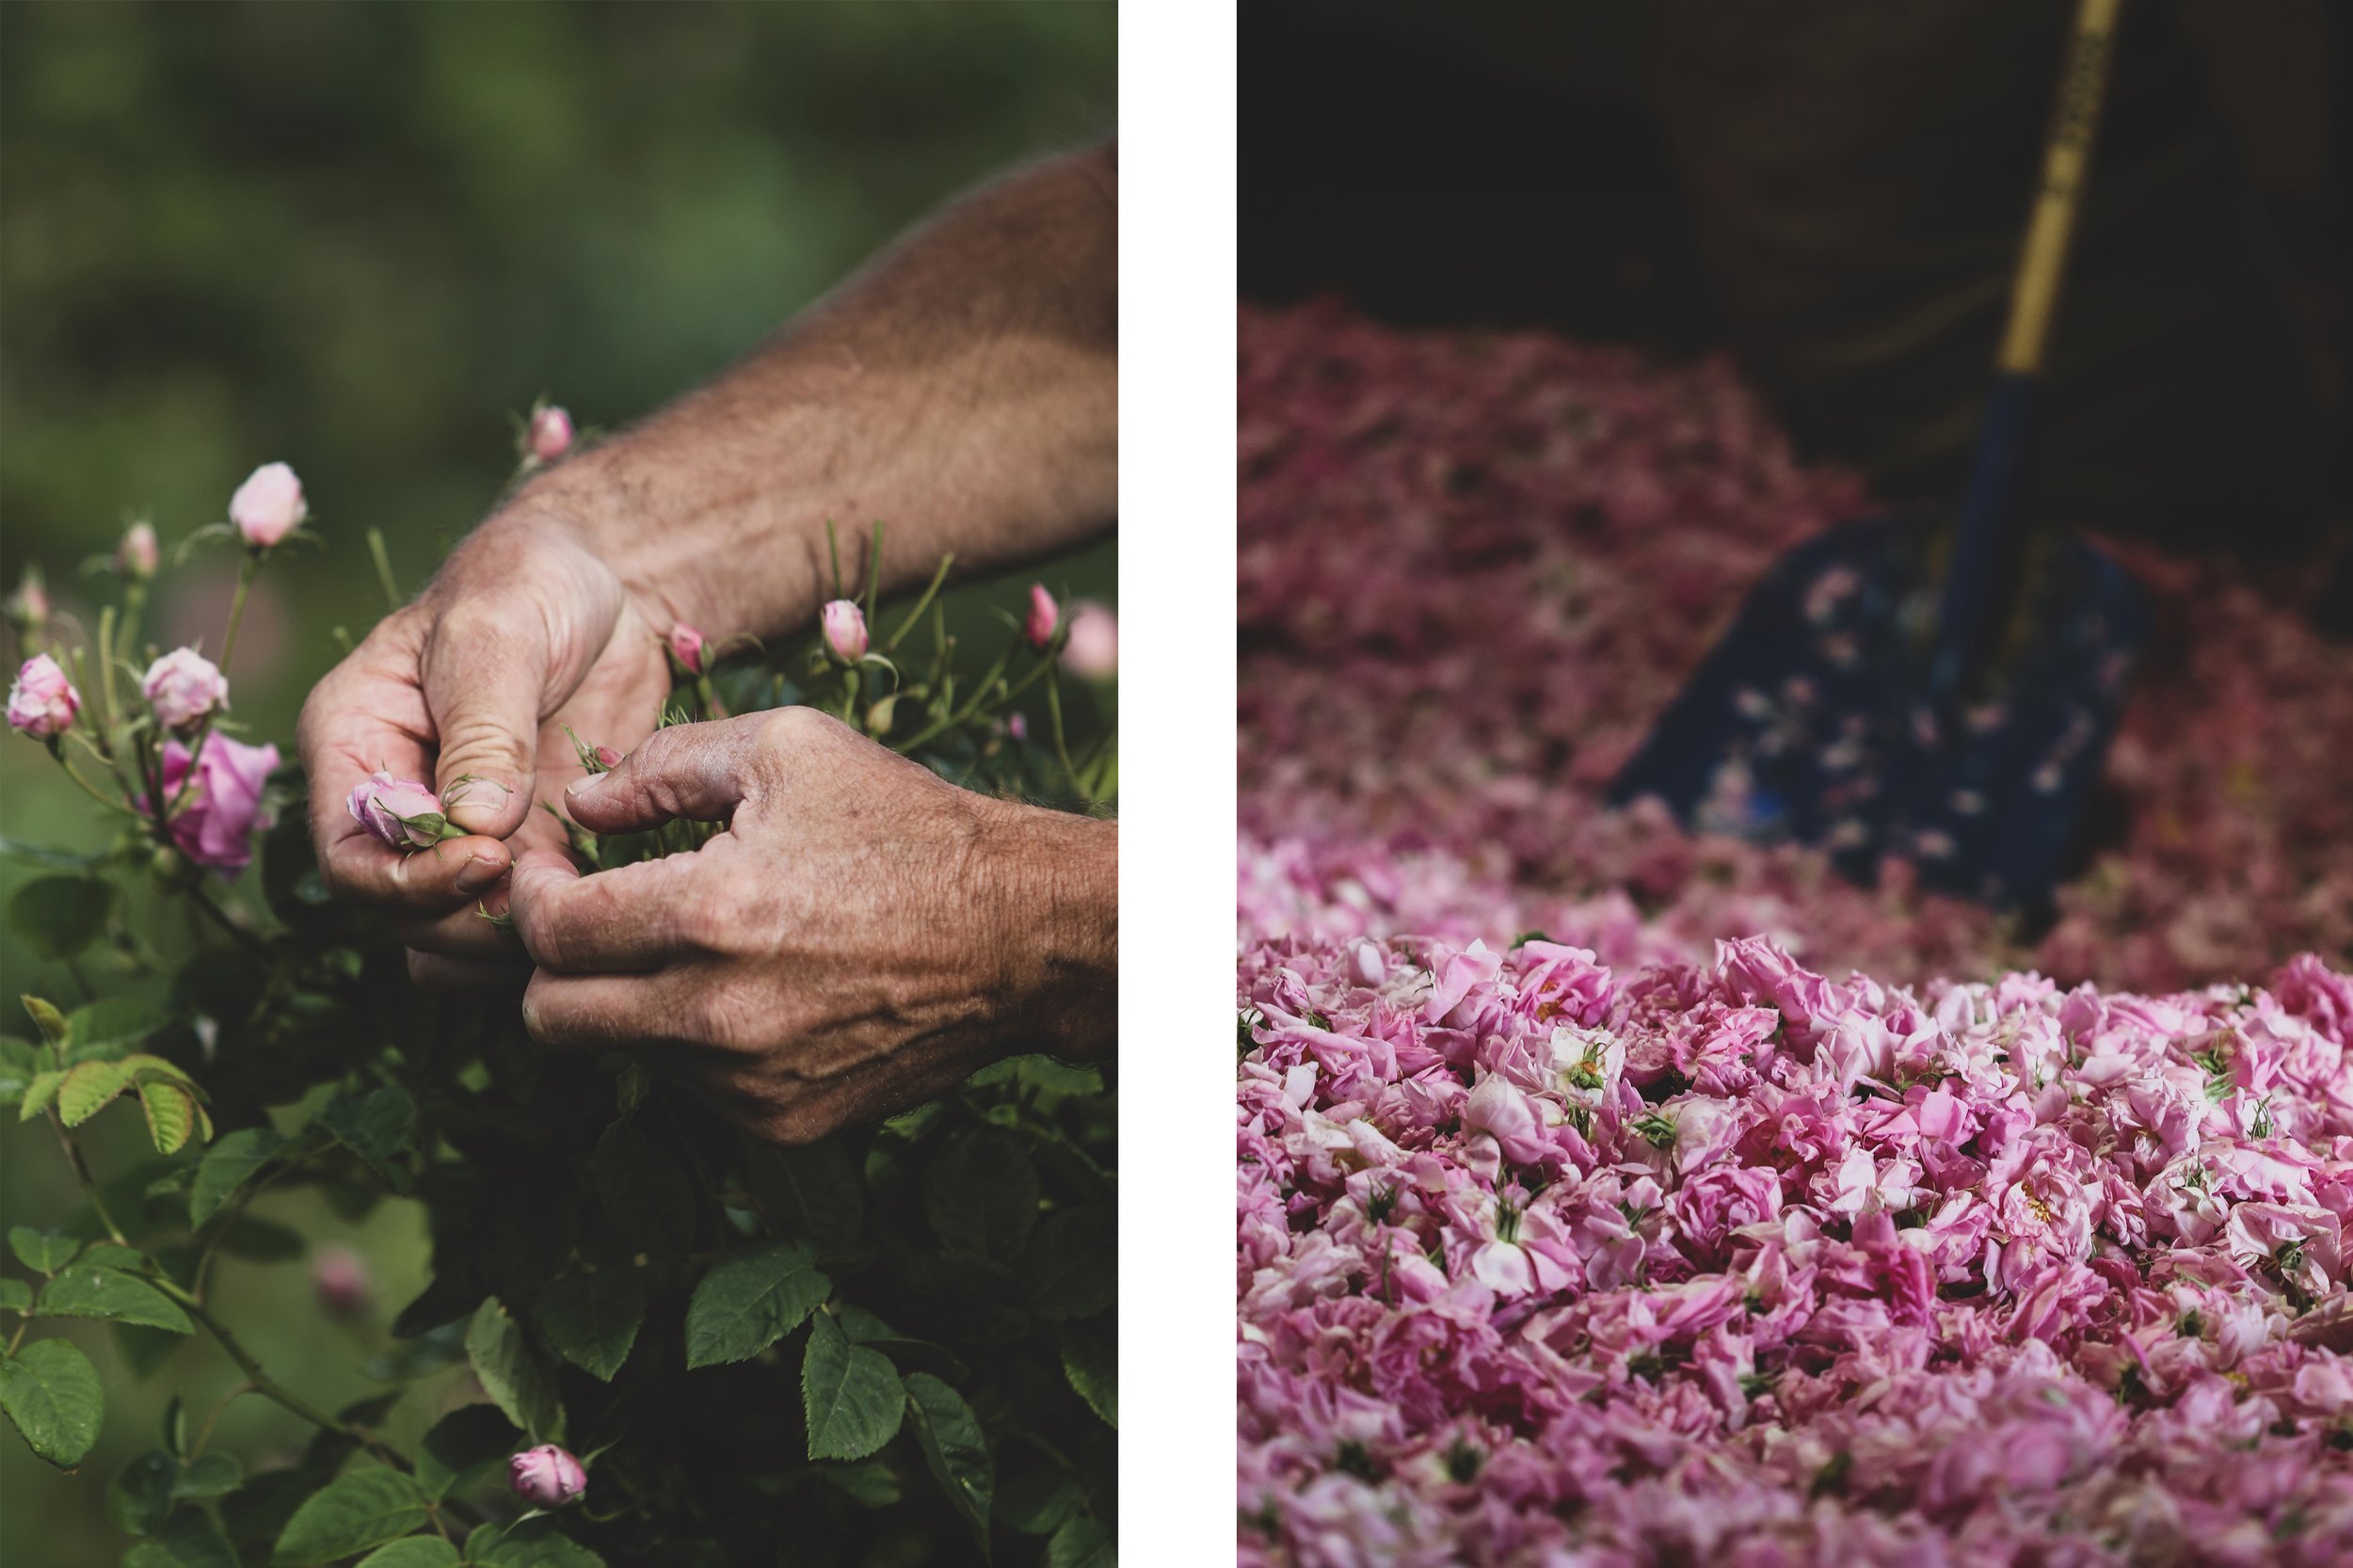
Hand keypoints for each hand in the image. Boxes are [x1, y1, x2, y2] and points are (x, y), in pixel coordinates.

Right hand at [297, 518, 673, 984]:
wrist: (606, 586)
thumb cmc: (529, 583)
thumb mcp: (496, 635)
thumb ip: (481, 729)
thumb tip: (472, 826)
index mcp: (355, 744)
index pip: (349, 855)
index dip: (408, 880)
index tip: (488, 859)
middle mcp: (398, 803)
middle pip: (399, 912)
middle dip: (465, 919)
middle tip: (543, 897)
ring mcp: (462, 835)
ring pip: (454, 934)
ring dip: (509, 940)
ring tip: (577, 905)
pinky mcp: (527, 850)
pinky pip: (517, 923)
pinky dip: (551, 933)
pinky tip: (603, 911)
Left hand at [504, 709, 1115, 1142]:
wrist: (1020, 933)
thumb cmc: (908, 825)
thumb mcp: (788, 749)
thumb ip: (663, 767)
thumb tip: (579, 802)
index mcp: (711, 914)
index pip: (548, 934)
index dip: (527, 897)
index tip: (547, 873)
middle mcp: (719, 1015)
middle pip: (553, 1019)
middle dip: (551, 965)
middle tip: (589, 920)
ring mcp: (752, 1084)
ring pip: (622, 1055)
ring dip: (630, 1002)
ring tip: (695, 945)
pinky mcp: (786, 1123)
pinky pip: (693, 1090)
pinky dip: (696, 1042)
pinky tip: (752, 988)